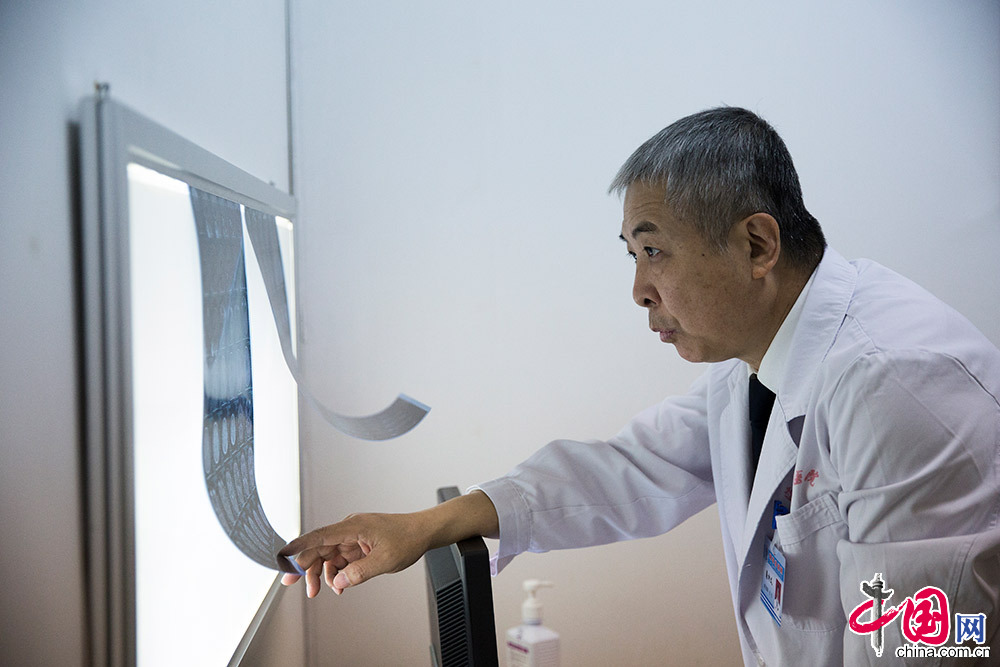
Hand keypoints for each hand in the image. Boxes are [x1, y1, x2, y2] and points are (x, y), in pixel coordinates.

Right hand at [279, 512, 429, 597]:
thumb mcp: (384, 561)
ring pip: (328, 555)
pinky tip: (338, 585)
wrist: (423, 532)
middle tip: (292, 582)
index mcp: (353, 526)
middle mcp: (350, 529)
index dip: (299, 546)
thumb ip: (359, 572)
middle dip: (305, 566)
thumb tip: (339, 581)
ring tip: (317, 591)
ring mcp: (354, 537)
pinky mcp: (358, 544)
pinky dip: (337, 572)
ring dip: (322, 573)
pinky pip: (340, 559)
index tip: (283, 555)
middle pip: (319, 547)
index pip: (319, 536)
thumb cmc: (408, 538)